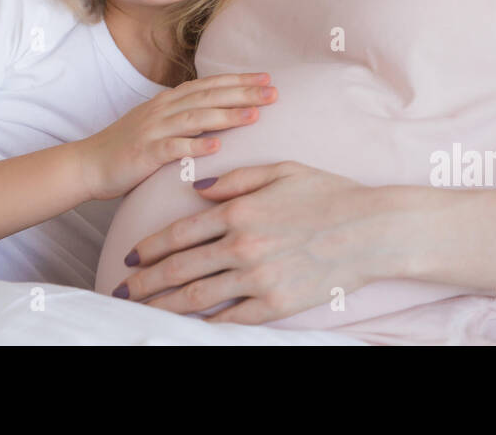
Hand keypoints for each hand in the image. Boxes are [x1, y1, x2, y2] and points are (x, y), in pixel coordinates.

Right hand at [76, 72, 277, 201]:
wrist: (88, 164)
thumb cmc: (127, 148)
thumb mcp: (158, 125)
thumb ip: (185, 116)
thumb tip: (218, 112)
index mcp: (168, 101)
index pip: (209, 85)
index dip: (238, 80)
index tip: (267, 78)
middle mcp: (163, 110)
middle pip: (208, 96)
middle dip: (242, 92)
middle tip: (273, 92)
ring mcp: (153, 130)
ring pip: (195, 117)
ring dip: (226, 115)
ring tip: (255, 115)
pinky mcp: (145, 153)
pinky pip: (173, 148)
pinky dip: (196, 145)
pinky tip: (217, 146)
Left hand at [112, 161, 378, 324]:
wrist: (373, 230)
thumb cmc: (330, 194)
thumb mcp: (281, 170)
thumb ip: (235, 178)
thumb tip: (198, 187)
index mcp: (238, 212)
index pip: (180, 233)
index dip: (150, 247)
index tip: (131, 257)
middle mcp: (240, 246)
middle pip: (178, 268)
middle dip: (145, 281)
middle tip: (122, 289)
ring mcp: (256, 278)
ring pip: (196, 296)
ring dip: (163, 304)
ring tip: (142, 310)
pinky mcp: (275, 304)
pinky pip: (230, 318)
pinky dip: (203, 323)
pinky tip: (186, 325)